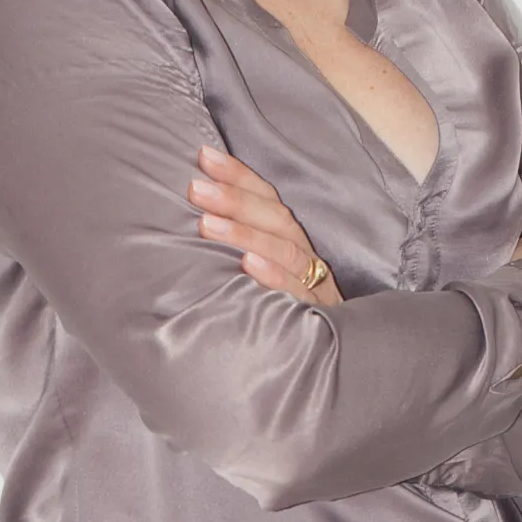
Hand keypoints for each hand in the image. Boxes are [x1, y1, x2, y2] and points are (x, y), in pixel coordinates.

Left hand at [188, 147, 344, 306]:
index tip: (203, 156)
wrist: (328, 366)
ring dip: (245, 233)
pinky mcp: (315, 317)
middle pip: (276, 218)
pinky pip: (297, 292)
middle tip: (196, 188)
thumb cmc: (280, 314)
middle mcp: (306, 257)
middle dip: (235, 198)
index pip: (268, 199)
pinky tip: (247, 265)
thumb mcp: (261, 276)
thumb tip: (193, 217)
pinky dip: (273, 275)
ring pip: (286, 249)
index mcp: (292, 241)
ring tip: (206, 224)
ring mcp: (314, 286)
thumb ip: (239, 248)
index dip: (239, 175)